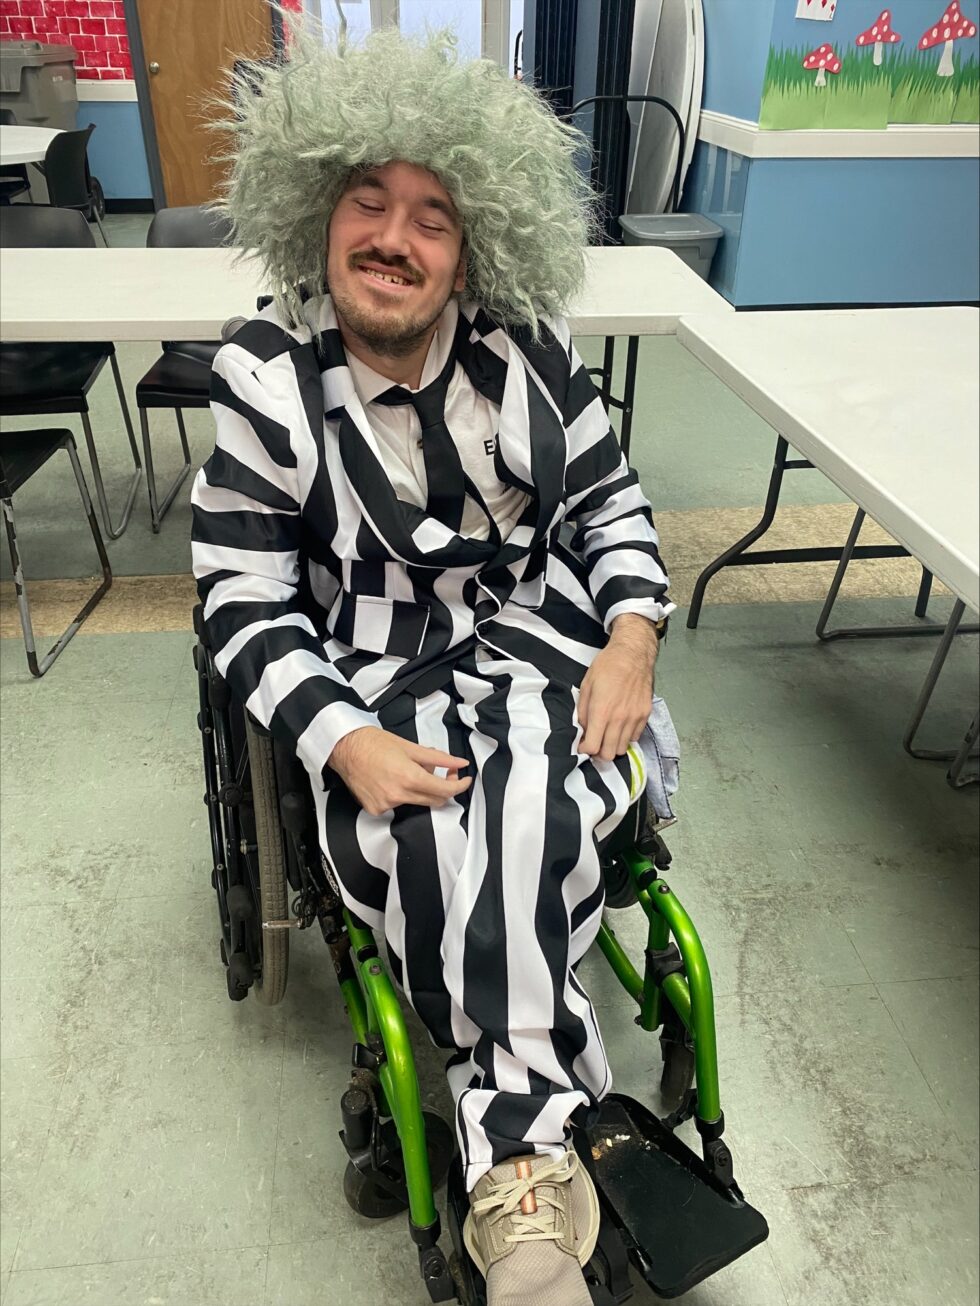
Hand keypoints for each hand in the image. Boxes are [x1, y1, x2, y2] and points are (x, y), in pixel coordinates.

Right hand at [328, 727, 471, 815]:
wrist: (345, 747)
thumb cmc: (373, 743)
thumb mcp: (410, 747)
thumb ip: (438, 758)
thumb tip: (459, 762)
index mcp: (409, 777)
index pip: (444, 791)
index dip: (459, 786)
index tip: (465, 780)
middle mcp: (398, 795)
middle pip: (434, 800)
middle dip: (443, 787)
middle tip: (444, 772)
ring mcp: (386, 804)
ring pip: (415, 802)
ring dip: (420, 789)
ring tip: (409, 770)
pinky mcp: (375, 809)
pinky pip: (397, 805)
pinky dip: (401, 794)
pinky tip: (392, 780)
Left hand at [578, 615, 658, 760]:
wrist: (633, 653)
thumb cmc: (608, 666)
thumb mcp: (586, 685)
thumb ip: (583, 711)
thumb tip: (583, 729)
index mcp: (602, 711)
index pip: (593, 747)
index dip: (585, 749)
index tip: (582, 745)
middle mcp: (619, 718)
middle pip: (609, 754)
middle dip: (598, 753)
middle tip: (594, 743)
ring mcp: (634, 718)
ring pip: (623, 748)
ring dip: (612, 746)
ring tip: (607, 735)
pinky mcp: (645, 714)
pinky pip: (635, 737)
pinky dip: (626, 737)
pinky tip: (620, 726)